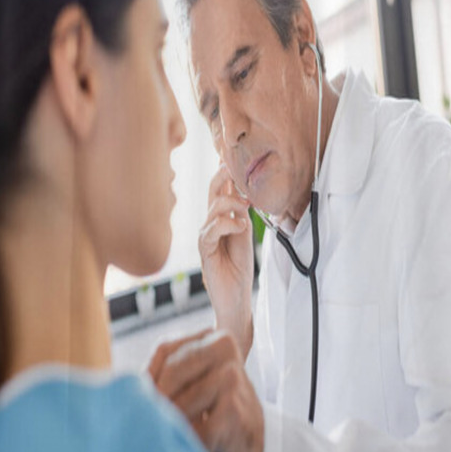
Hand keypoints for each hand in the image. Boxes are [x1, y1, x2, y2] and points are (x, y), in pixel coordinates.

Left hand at [148, 328, 264, 451]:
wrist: (257, 449)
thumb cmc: (215, 418)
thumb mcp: (191, 387)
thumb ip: (163, 378)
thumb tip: (122, 387)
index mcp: (213, 338)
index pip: (165, 350)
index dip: (149, 379)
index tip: (147, 404)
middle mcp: (226, 349)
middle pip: (171, 374)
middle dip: (159, 406)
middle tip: (157, 428)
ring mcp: (232, 377)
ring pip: (179, 404)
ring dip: (174, 429)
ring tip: (181, 439)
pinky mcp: (235, 410)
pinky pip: (195, 431)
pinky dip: (190, 446)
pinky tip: (197, 451)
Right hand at [199, 166, 253, 357]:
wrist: (235, 297)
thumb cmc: (239, 266)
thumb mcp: (245, 233)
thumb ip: (242, 212)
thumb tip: (245, 189)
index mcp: (220, 217)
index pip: (220, 188)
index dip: (225, 170)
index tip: (233, 153)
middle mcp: (209, 223)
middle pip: (212, 191)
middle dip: (223, 176)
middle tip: (235, 167)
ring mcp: (204, 236)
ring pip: (213, 208)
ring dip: (232, 203)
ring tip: (246, 210)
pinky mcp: (204, 251)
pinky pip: (210, 230)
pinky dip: (227, 224)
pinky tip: (240, 227)